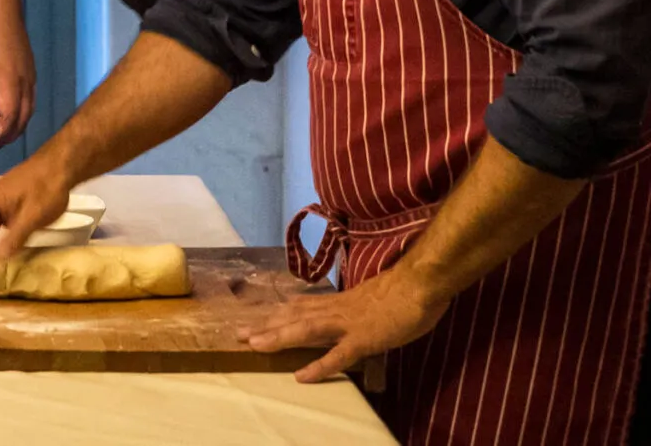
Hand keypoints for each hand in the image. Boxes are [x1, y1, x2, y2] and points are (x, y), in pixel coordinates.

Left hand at [0, 12, 35, 152]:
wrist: (2, 9)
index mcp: (12, 82)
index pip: (9, 119)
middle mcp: (26, 83)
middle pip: (22, 121)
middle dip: (5, 138)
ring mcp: (30, 78)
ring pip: (27, 113)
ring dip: (11, 128)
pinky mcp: (28, 73)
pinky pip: (26, 102)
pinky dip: (15, 115)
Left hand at [241, 267, 448, 382]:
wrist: (422, 283)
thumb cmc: (404, 290)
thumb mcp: (373, 297)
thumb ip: (356, 305)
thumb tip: (350, 311)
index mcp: (339, 301)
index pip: (301, 307)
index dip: (277, 313)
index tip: (255, 318)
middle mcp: (337, 310)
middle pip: (294, 317)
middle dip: (266, 325)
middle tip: (238, 333)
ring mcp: (348, 324)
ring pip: (306, 330)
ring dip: (279, 337)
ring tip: (254, 345)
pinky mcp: (364, 339)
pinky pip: (338, 355)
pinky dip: (319, 366)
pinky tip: (301, 376)